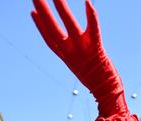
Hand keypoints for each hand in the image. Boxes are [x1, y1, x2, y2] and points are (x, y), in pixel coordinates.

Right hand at [31, 0, 126, 114]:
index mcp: (66, 57)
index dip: (40, 26)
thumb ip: (76, 56)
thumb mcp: (83, 68)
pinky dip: (91, 16)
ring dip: (61, 8)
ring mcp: (82, 49)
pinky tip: (87, 2)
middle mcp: (71, 52)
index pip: (49, 39)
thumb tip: (73, 48)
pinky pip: (93, 29)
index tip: (33, 12)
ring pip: (68, 24)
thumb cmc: (98, 81)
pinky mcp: (96, 48)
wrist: (107, 92)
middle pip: (53, 28)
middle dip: (43, 11)